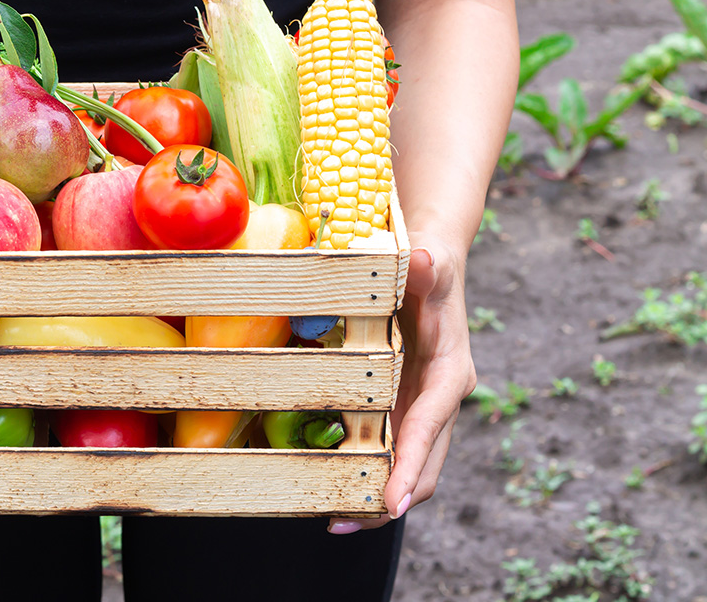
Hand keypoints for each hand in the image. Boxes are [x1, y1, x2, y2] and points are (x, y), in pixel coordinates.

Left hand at [328, 231, 476, 533]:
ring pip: (404, 465)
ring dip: (373, 495)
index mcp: (451, 373)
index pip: (430, 427)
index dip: (410, 466)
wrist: (433, 258)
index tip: (392, 503)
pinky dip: (365, 469)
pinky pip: (387, 447)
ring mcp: (421, 406)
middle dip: (388, 500)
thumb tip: (424, 260)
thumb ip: (428, 265)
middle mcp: (439, 399)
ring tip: (332, 518)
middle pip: (422, 464)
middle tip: (341, 522)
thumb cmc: (431, 261)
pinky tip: (331, 482)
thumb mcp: (431, 260)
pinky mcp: (403, 405)